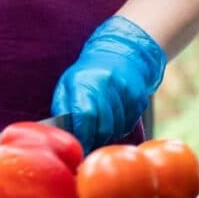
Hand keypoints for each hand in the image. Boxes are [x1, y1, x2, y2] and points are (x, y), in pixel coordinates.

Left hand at [51, 15, 165, 153]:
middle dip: (94, 139)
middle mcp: (108, 85)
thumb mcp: (68, 82)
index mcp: (86, 81)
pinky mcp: (139, 99)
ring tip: (99, 126)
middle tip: (89, 141)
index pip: (85, 116)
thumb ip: (62, 105)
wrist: (121, 53)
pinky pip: (128, 124)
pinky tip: (113, 117)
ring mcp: (126, 92)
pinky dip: (119, 128)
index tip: (78, 144)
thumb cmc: (88, 72)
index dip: (82, 134)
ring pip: (117, 129)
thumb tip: (60, 130)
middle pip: (103, 127)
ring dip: (107, 134)